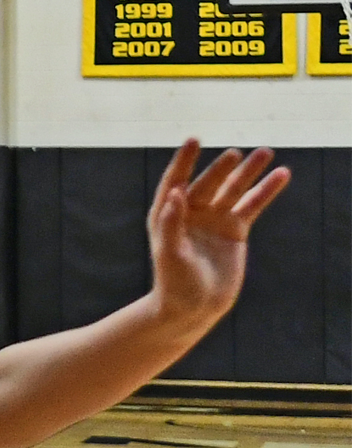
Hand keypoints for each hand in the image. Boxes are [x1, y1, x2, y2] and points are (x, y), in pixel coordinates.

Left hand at [148, 140, 288, 325]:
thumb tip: (175, 192)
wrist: (194, 306)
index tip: (194, 140)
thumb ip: (170, 222)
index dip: (184, 161)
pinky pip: (252, 206)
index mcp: (166, 212)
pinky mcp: (234, 230)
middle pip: (209, 182)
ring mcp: (214, 218)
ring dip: (250, 173)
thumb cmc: (173, 281)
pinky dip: (265, 191)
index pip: (175, 180)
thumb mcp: (169, 253)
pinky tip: (281, 176)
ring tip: (266, 152)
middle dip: (223, 168)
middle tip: (237, 154)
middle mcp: (190, 210)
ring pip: (234, 190)